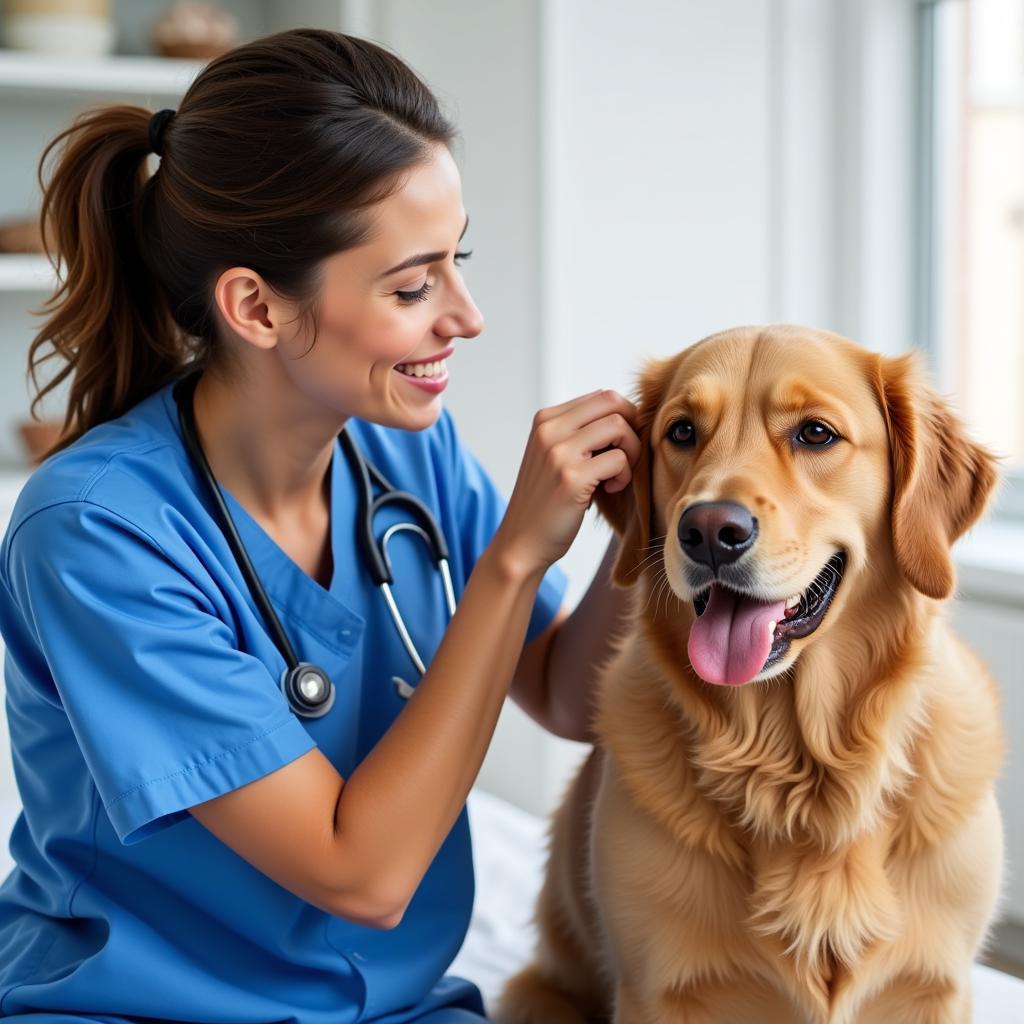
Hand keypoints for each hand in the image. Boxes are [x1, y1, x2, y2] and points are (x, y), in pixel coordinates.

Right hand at [493, 390, 640, 575]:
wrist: (522, 542)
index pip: (601, 396)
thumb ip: (581, 432)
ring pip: (619, 426)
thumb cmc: (547, 501)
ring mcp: (558, 453)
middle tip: (625, 457)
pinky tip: (610, 489)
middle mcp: (548, 430)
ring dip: (631, 451)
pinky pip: (619, 459)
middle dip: (631, 428)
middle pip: (612, 402)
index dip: (622, 418)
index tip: (617, 446)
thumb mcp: (555, 455)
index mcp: (545, 420)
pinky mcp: (571, 478)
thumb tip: (628, 414)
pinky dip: (624, 475)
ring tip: (617, 475)